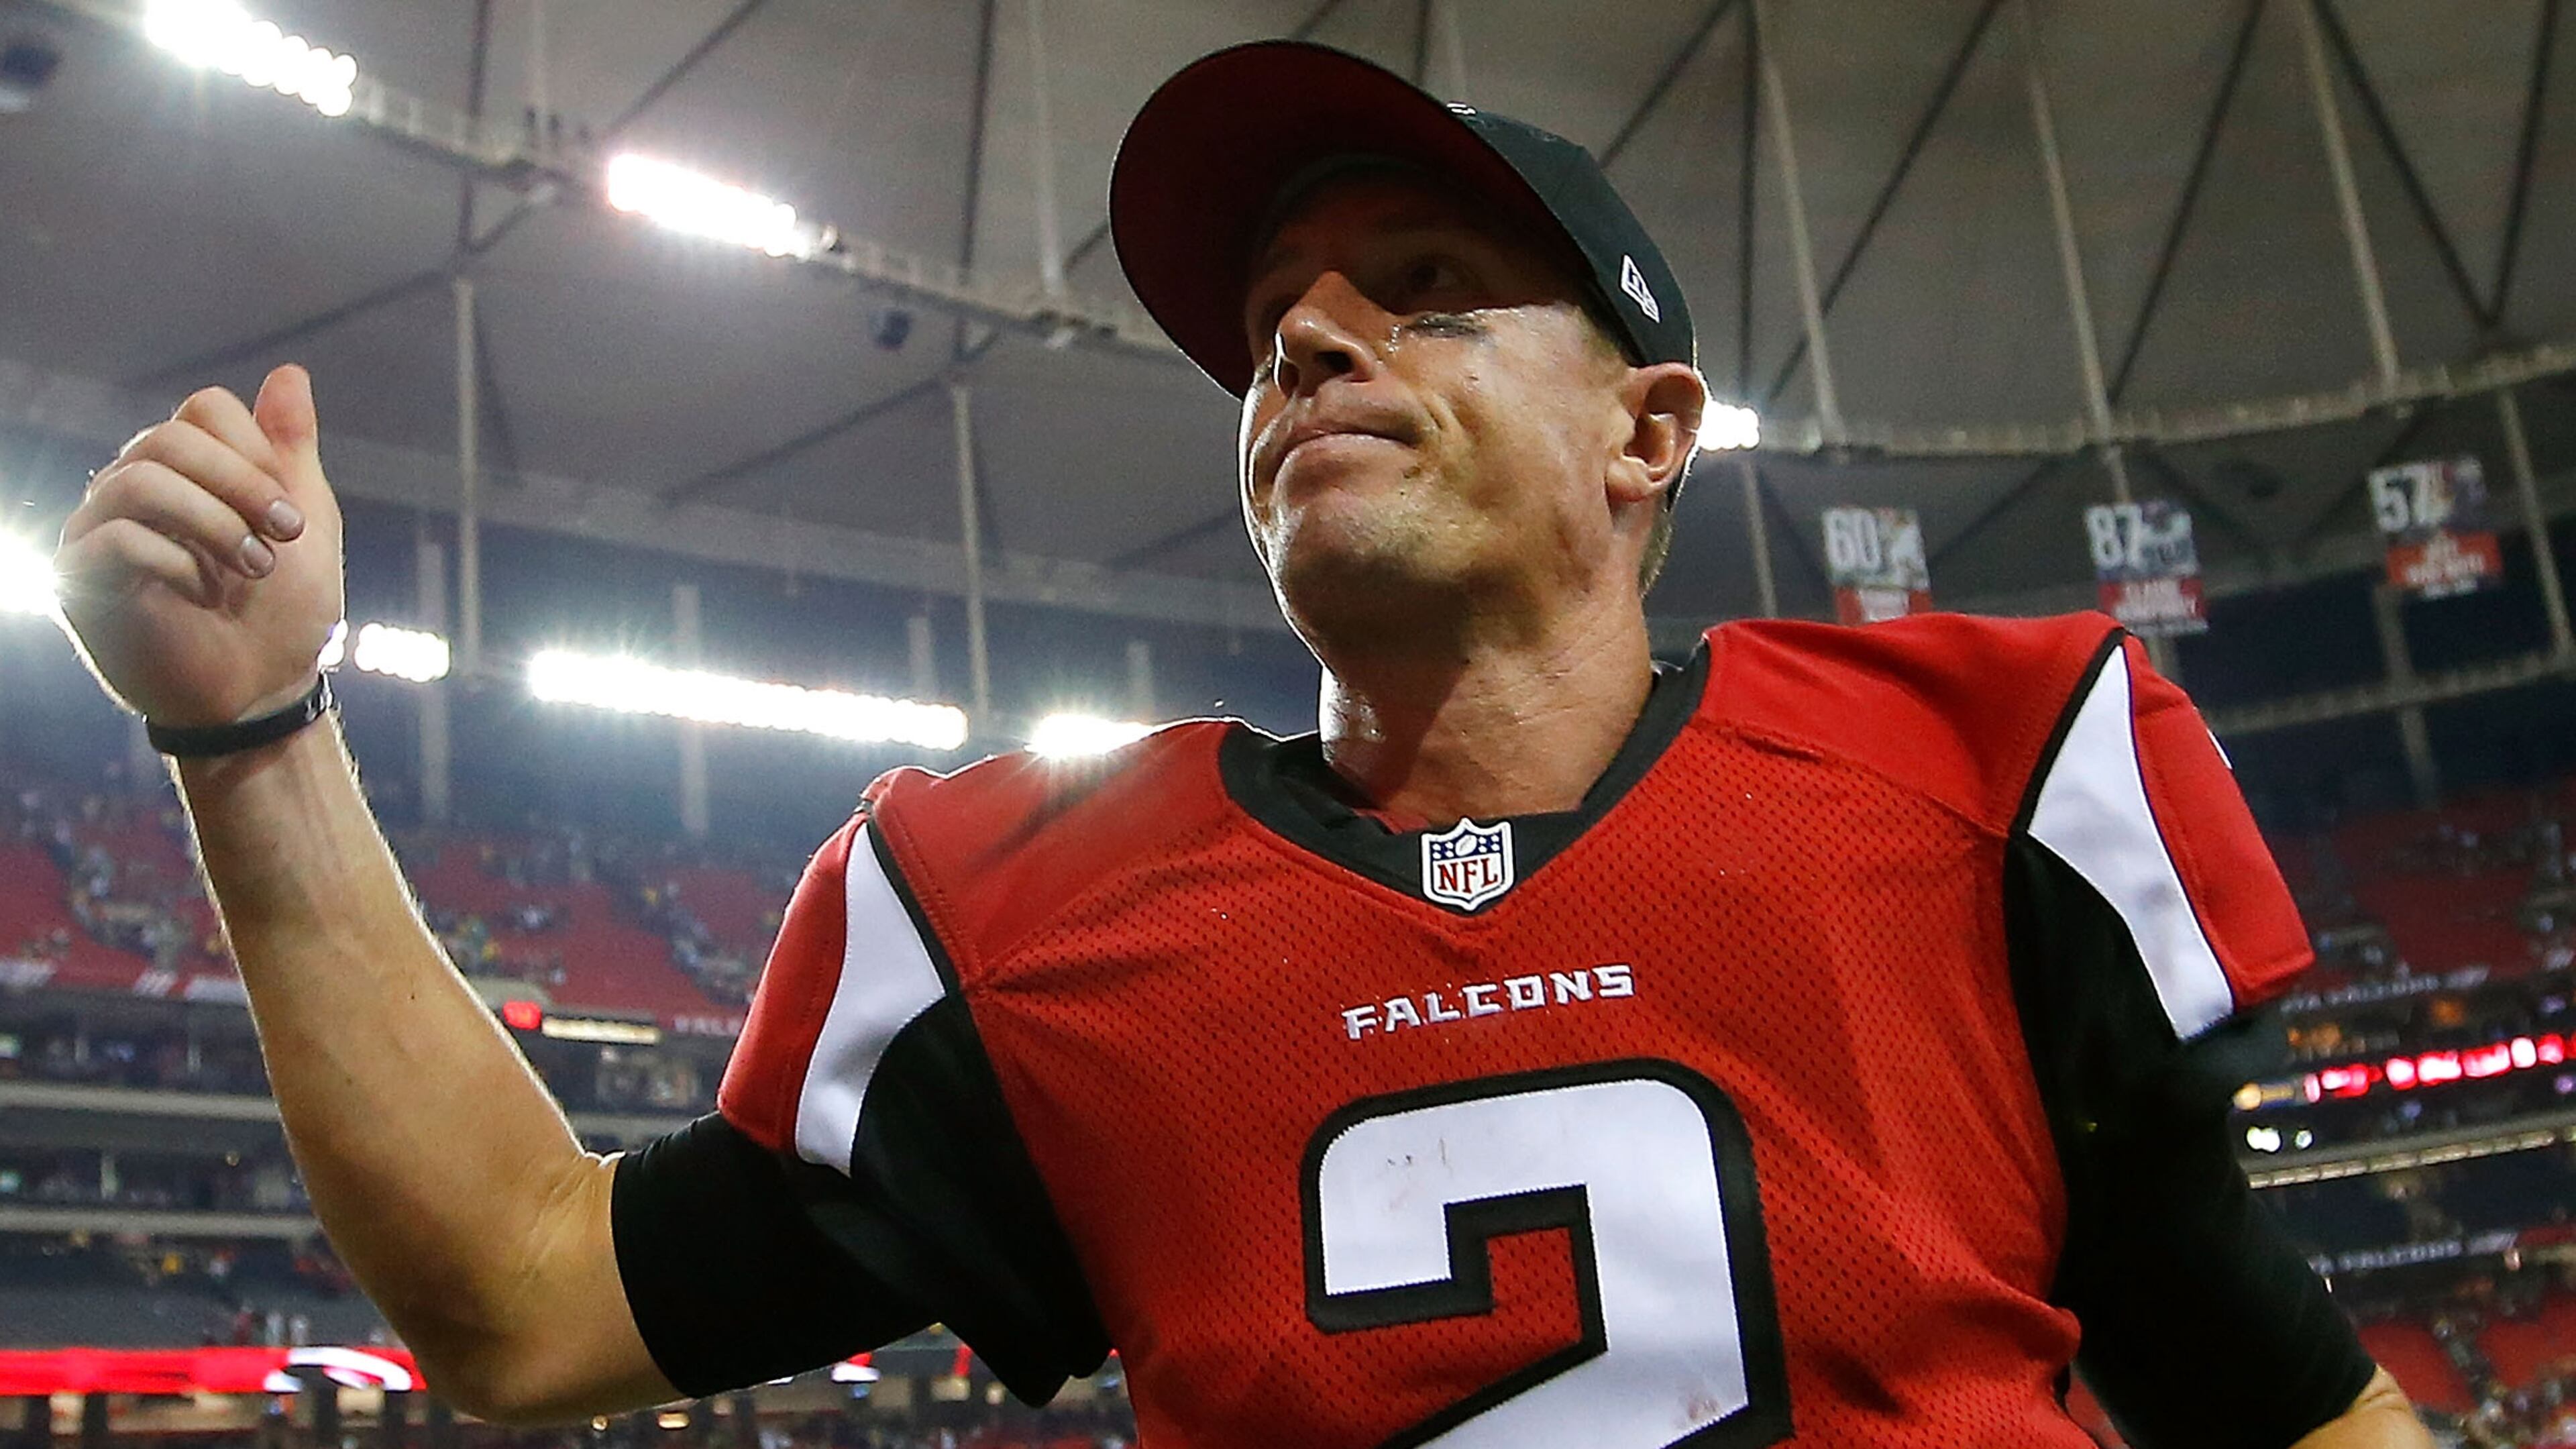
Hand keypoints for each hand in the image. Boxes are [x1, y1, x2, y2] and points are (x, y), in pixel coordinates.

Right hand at [54, 365, 345, 728]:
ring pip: (138, 480)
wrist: (263, 692)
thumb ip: (291, 448)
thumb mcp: (306, 519)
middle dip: (240, 484)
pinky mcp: (79, 580)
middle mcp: (134, 490)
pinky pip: (113, 539)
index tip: (295, 516)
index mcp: (187, 472)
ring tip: (253, 567)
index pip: (204, 411)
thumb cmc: (284, 612)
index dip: (255, 453)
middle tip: (283, 536)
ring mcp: (98, 531)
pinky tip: (202, 591)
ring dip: (212, 521)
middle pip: (169, 437)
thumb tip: (289, 373)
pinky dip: (174, 561)